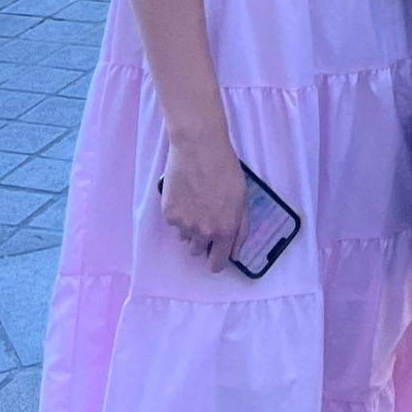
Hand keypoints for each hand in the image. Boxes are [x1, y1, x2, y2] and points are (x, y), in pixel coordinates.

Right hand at [160, 134, 245, 272]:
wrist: (199, 147)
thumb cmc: (225, 169)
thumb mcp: (242, 199)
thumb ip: (240, 229)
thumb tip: (235, 254)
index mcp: (225, 230)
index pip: (217, 264)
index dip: (216, 261)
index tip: (214, 256)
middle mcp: (204, 232)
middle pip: (198, 252)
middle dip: (203, 240)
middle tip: (206, 216)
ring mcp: (184, 225)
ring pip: (184, 238)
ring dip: (189, 227)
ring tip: (196, 201)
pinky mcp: (169, 215)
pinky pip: (174, 224)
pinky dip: (178, 214)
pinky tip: (185, 194)